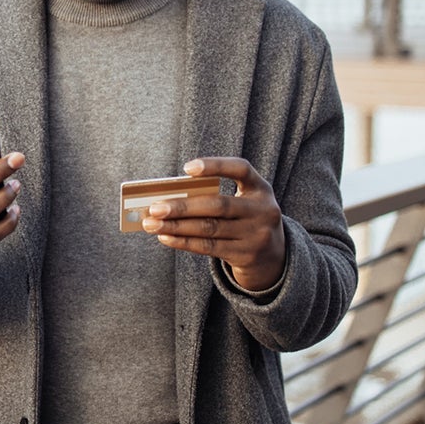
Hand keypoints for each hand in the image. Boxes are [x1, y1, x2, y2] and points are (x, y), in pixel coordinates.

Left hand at [142, 157, 284, 290]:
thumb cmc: (244, 220)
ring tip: (151, 224)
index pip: (241, 169)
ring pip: (209, 228)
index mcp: (261, 189)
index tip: (187, 168)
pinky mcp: (246, 255)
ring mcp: (256, 235)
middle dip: (182, 206)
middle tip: (154, 208)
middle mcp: (263, 210)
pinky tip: (165, 237)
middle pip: (218, 205)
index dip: (215, 166)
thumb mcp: (242, 204)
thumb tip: (169, 199)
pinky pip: (208, 247)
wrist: (273, 258)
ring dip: (176, 226)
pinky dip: (183, 241)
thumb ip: (215, 197)